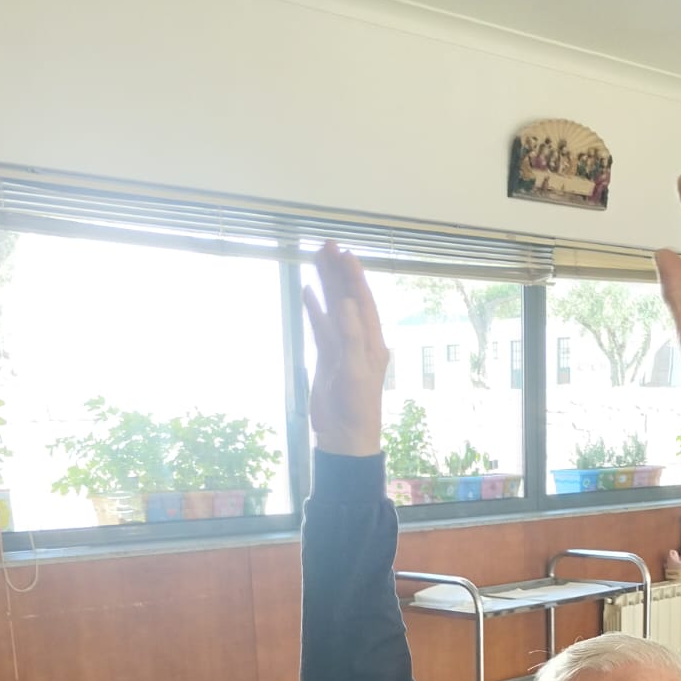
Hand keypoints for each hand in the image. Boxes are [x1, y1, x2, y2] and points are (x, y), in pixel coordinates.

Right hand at [303, 243, 388, 455]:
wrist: (345, 436)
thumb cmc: (357, 407)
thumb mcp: (355, 371)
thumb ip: (351, 336)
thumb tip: (348, 302)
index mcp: (372, 341)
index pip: (363, 301)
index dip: (354, 277)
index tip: (344, 253)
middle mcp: (359, 339)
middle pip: (348, 298)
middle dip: (339, 272)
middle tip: (327, 244)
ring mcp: (342, 347)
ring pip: (333, 308)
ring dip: (326, 284)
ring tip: (316, 258)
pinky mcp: (327, 357)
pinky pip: (320, 327)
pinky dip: (314, 308)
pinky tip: (307, 291)